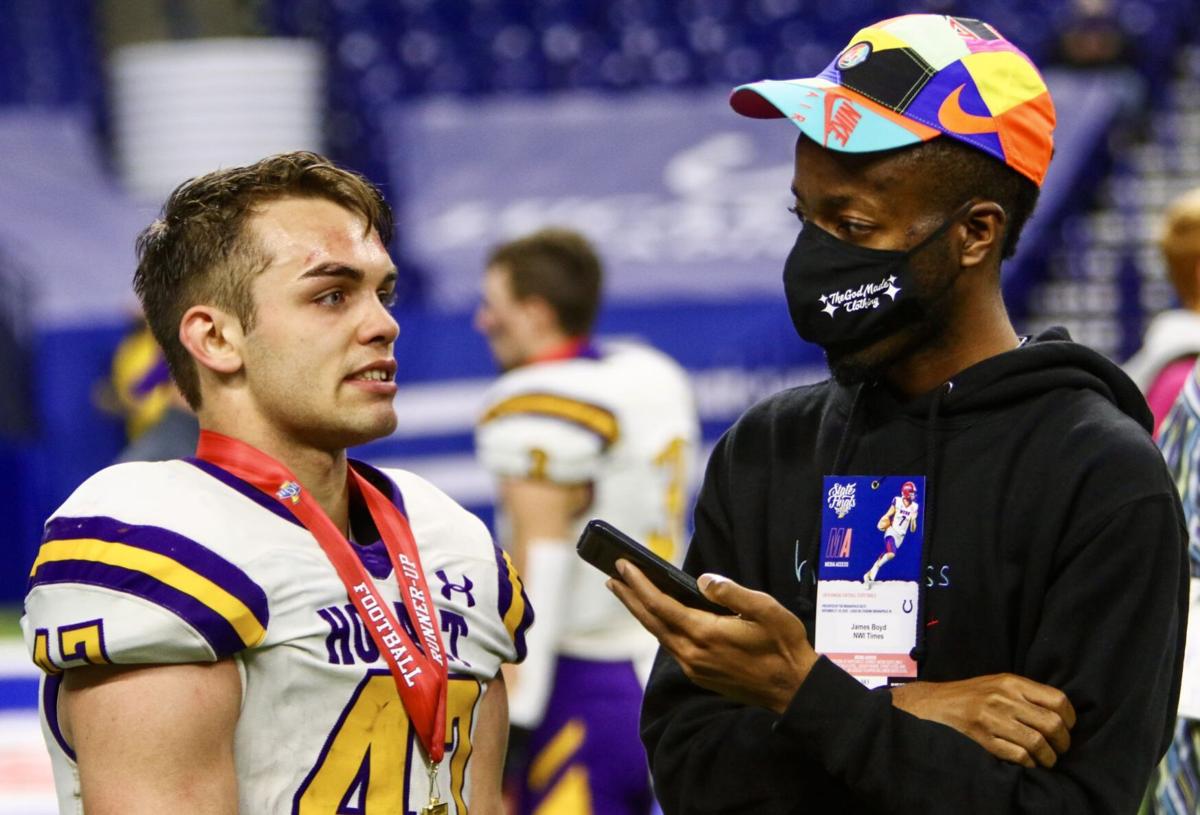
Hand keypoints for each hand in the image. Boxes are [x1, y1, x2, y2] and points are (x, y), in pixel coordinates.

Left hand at [608, 560, 818, 713]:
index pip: (660, 605)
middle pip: (651, 621)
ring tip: (628, 593)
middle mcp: (693, 653)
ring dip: (641, 612)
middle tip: (612, 577)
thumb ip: (732, 592)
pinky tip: (658, 616)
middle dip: (630, 597)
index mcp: (705, 634)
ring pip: (659, 634)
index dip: (639, 584)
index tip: (622, 566)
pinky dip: (658, 627)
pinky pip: (671, 646)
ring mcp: (694, 667)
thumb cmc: (784, 647)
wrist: (793, 690)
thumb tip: (703, 580)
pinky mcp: (700, 675)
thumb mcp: (767, 610)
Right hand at [890, 674, 1075, 767]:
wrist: (935, 703)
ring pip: (1037, 742)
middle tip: (1059, 748)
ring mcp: (992, 719)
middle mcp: (1003, 698)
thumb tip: (1061, 714)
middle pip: (1052, 724)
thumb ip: (1027, 694)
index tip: (1066, 727)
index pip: (1057, 700)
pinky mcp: (982, 738)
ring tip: (1046, 759)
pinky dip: (1029, 763)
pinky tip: (1028, 762)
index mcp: (1011, 682)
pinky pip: (1018, 756)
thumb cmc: (972, 694)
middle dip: (1062, 742)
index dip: (1069, 718)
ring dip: (1048, 757)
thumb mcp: (999, 683)